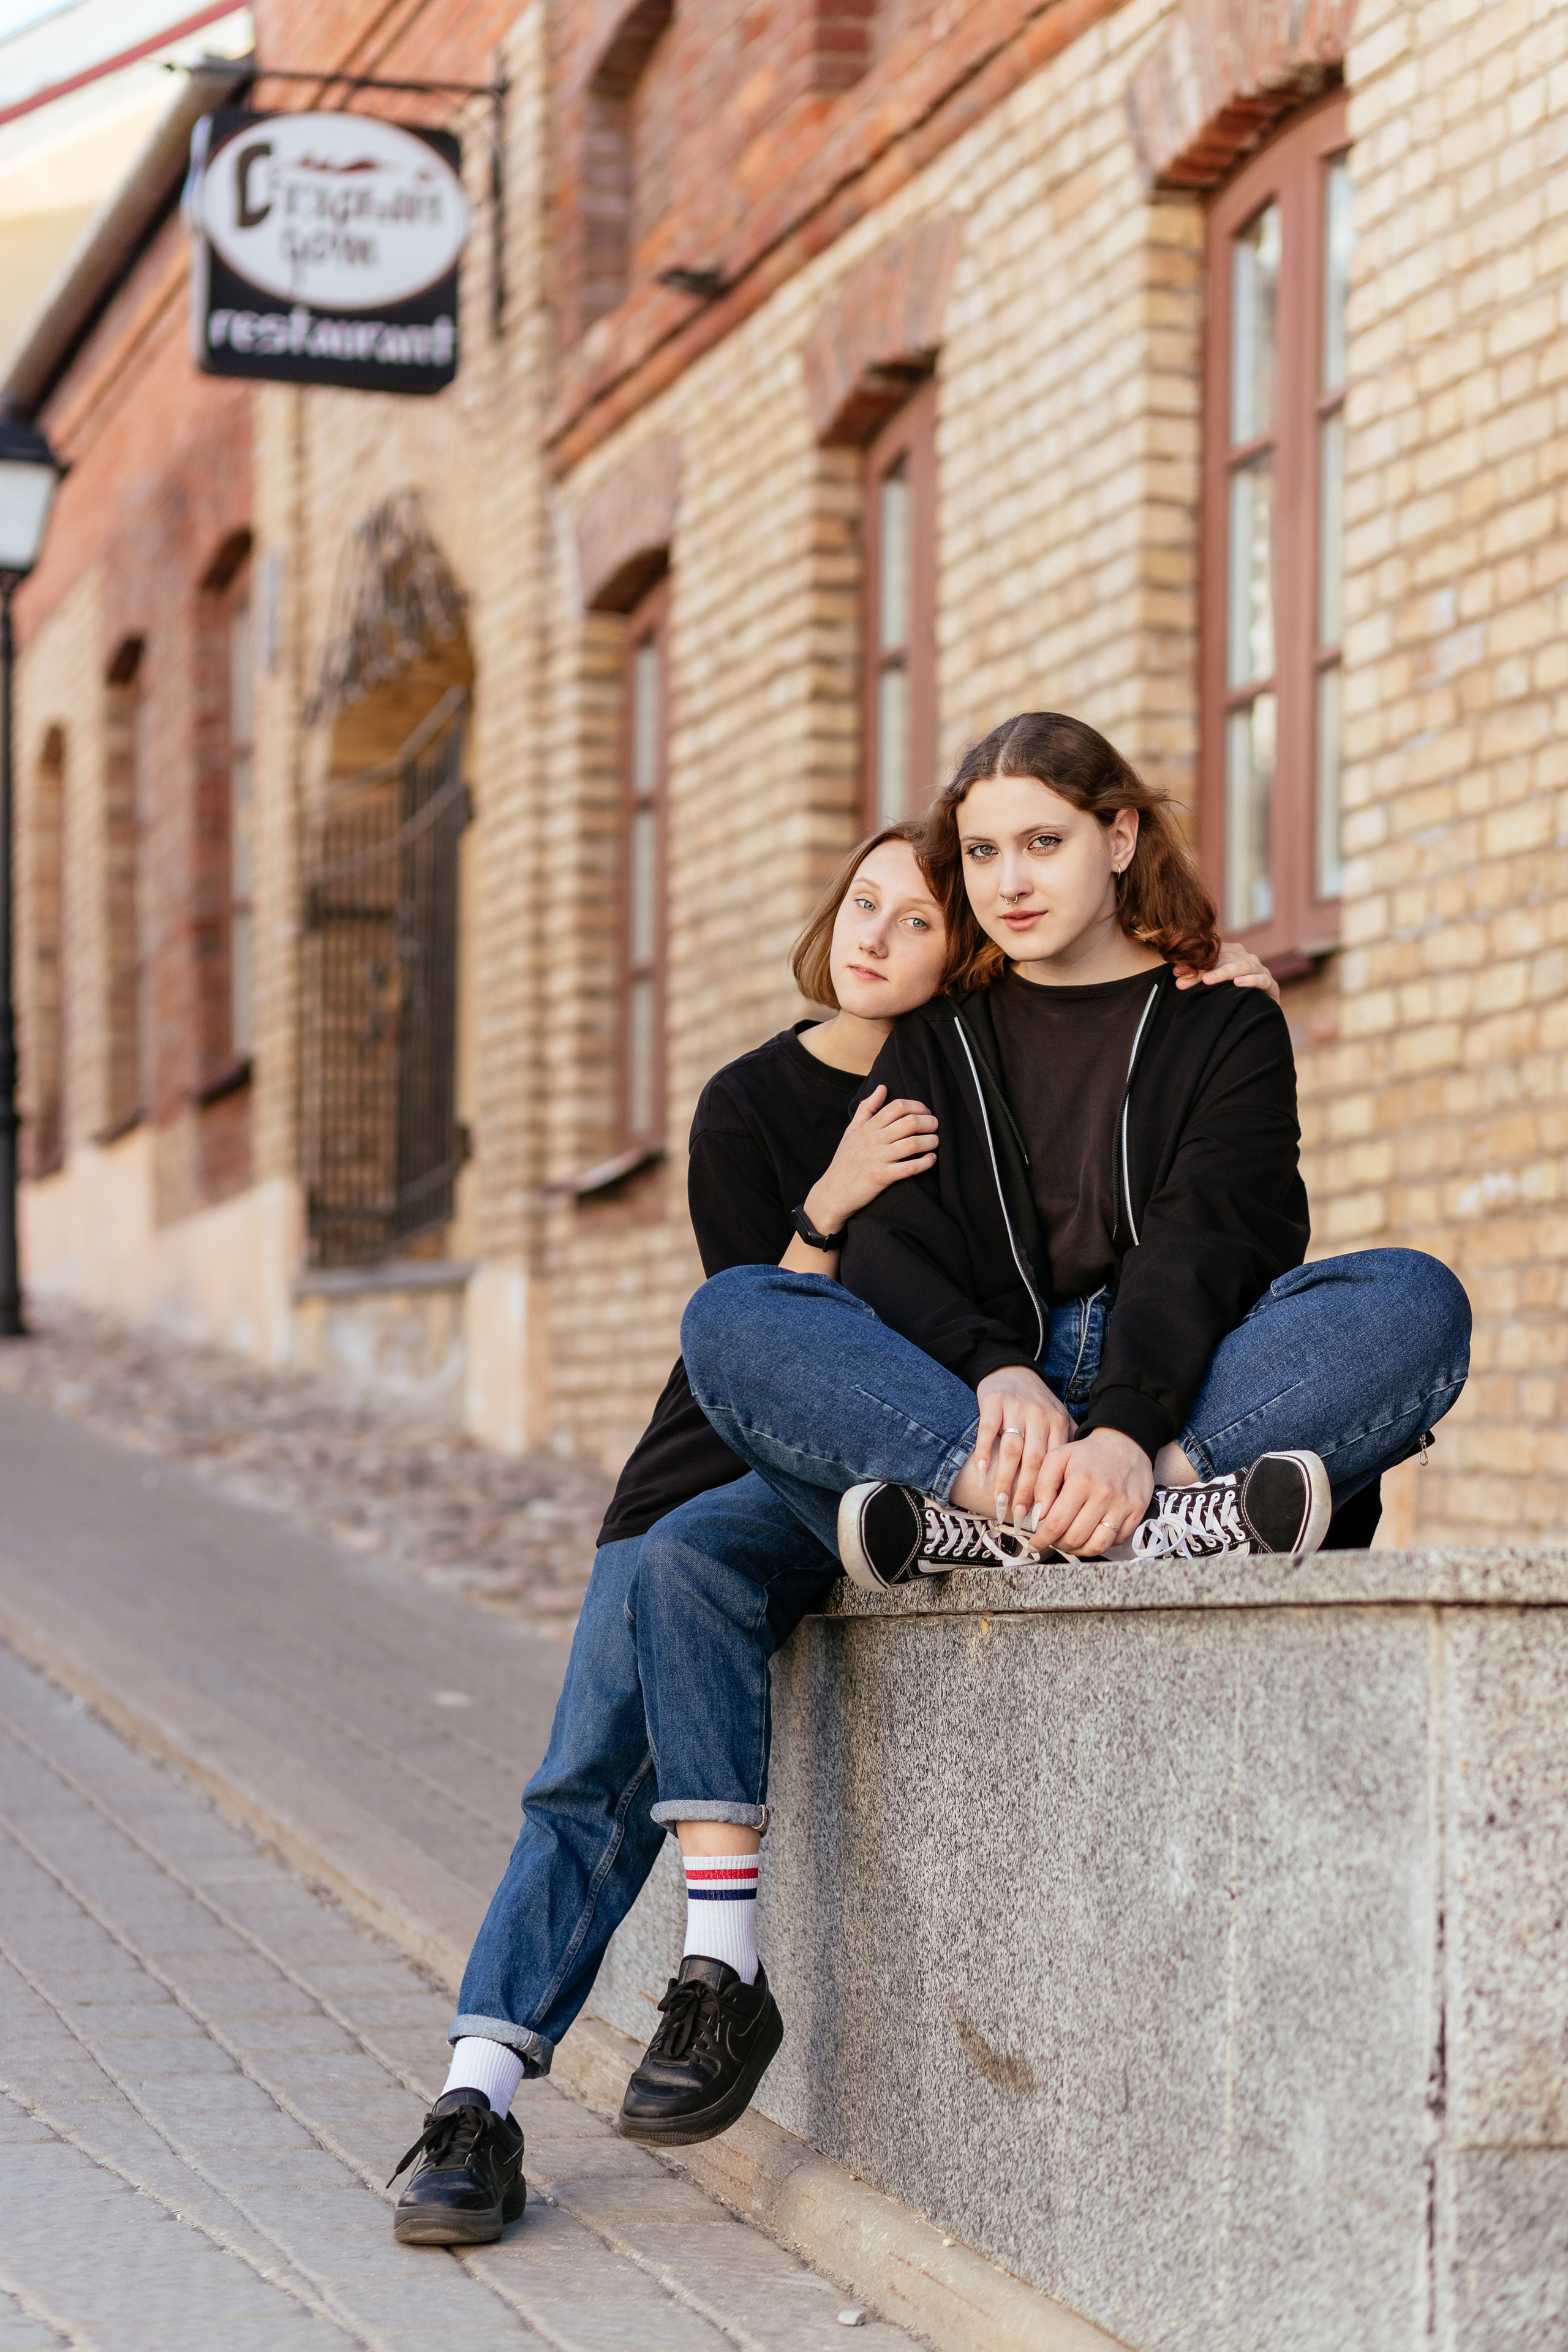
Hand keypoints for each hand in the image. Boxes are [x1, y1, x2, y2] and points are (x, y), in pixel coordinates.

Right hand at [805, 1086, 937, 1232]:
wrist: (833, 1193)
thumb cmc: (844, 1161)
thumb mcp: (851, 1131)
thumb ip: (867, 1108)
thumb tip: (882, 1087)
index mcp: (868, 1127)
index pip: (897, 1107)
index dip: (917, 1106)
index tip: (926, 1112)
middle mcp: (873, 1140)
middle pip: (909, 1122)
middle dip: (929, 1122)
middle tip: (936, 1126)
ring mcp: (878, 1159)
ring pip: (912, 1144)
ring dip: (930, 1141)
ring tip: (935, 1142)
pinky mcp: (882, 1177)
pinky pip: (909, 1168)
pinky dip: (925, 1163)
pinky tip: (931, 1160)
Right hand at [970, 1365, 1074, 1528]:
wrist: (1013, 1370)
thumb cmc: (1036, 1404)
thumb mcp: (1056, 1421)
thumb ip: (1063, 1448)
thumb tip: (1067, 1491)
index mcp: (1058, 1423)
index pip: (1055, 1464)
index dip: (1048, 1492)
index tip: (1043, 1517)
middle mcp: (1040, 1415)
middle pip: (1034, 1461)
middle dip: (1026, 1493)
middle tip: (1020, 1518)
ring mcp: (1016, 1408)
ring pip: (1011, 1450)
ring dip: (1004, 1480)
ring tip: (999, 1504)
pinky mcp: (994, 1401)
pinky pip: (988, 1431)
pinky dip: (983, 1453)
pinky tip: (980, 1474)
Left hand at [1030, 1428, 1153, 1554]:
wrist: (1125, 1442)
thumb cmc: (1087, 1453)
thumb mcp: (1057, 1458)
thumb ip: (1042, 1486)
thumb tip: (1039, 1516)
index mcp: (1081, 1482)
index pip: (1057, 1523)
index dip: (1042, 1539)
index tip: (1034, 1544)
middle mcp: (1104, 1496)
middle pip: (1075, 1538)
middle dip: (1058, 1544)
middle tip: (1052, 1539)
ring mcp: (1124, 1506)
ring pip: (1097, 1546)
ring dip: (1079, 1550)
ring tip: (1070, 1541)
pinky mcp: (1138, 1511)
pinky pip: (1117, 1540)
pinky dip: (1101, 1543)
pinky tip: (1091, 1533)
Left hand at [1172, 939, 1279, 1004]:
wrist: (1258, 1012)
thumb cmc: (1233, 995)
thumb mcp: (1214, 984)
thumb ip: (1197, 976)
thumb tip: (1177, 974)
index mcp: (1233, 954)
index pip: (1214, 953)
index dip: (1195, 960)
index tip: (1177, 971)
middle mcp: (1247, 959)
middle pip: (1225, 959)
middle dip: (1204, 969)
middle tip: (1185, 977)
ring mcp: (1260, 970)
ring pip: (1243, 966)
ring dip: (1225, 972)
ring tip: (1209, 979)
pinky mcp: (1271, 985)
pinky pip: (1262, 980)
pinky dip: (1251, 980)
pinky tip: (1238, 984)